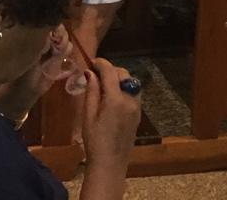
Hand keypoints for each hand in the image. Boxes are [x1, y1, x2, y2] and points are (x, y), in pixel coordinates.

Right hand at [81, 57, 140, 171]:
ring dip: (119, 78)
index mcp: (116, 99)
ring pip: (131, 82)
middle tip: (96, 75)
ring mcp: (137, 107)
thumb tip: (91, 73)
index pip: (110, 71)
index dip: (100, 63)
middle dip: (110, 70)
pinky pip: (133, 93)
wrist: (110, 164)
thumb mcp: (88, 115)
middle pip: (123, 74)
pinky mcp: (138, 114)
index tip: (91, 62)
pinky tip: (113, 97)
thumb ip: (91, 91)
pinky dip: (124, 88)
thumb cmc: (94, 141)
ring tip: (104, 85)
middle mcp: (130, 100)